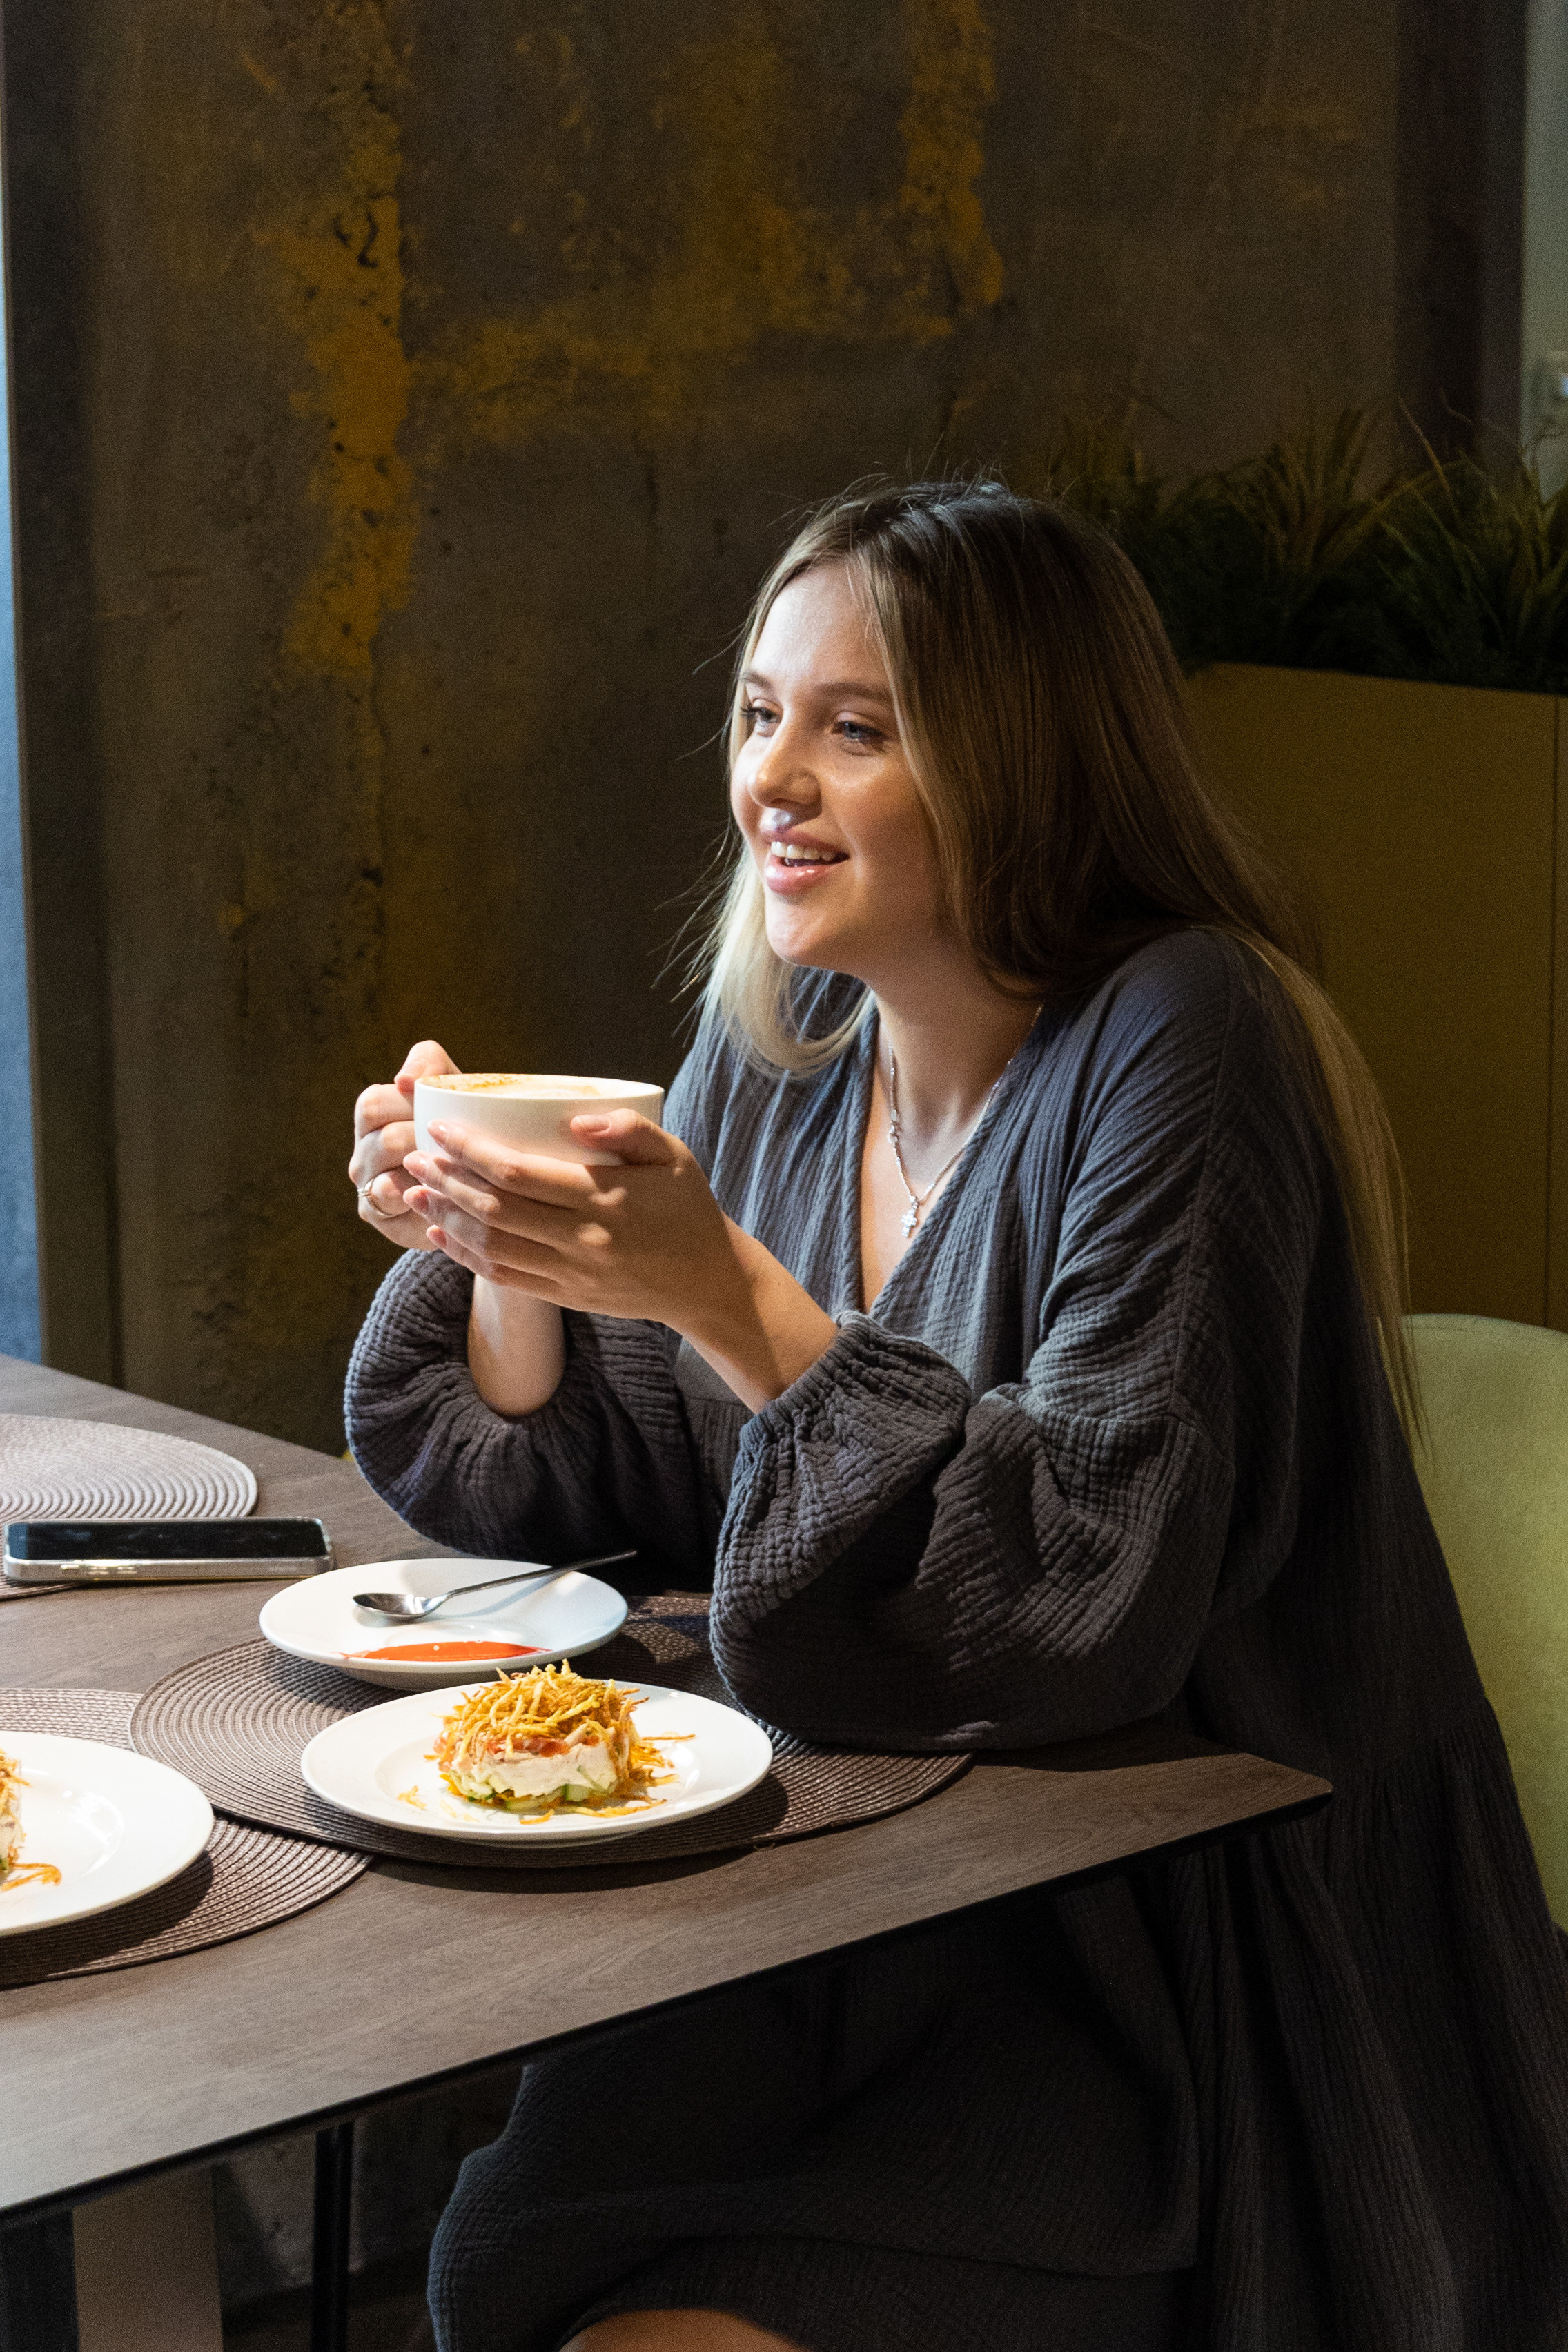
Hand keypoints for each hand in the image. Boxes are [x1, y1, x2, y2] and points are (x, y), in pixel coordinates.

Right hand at [349, 1040, 457, 1249]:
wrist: (476, 1184)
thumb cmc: (461, 1127)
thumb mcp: (451, 1089)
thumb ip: (430, 1065)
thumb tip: (404, 1079)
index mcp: (375, 1113)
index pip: (375, 1103)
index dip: (407, 1103)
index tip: (439, 1108)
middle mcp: (364, 1146)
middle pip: (383, 1136)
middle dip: (424, 1136)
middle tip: (457, 1141)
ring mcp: (365, 1180)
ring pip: (385, 1168)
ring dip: (424, 1167)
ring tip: (455, 1165)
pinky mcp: (375, 1211)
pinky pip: (388, 1199)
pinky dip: (417, 1194)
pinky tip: (443, 1190)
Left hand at [403, 1110, 744, 1322]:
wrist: (706, 1282)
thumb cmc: (687, 1207)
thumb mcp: (674, 1155)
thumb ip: (629, 1128)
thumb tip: (574, 1120)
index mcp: (603, 1198)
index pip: (518, 1173)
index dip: (471, 1151)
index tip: (442, 1131)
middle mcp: (581, 1240)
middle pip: (493, 1210)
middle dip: (445, 1182)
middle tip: (415, 1157)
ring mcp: (571, 1273)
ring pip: (491, 1247)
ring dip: (446, 1219)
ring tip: (414, 1194)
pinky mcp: (566, 1296)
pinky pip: (504, 1278)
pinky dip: (466, 1257)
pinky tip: (441, 1236)